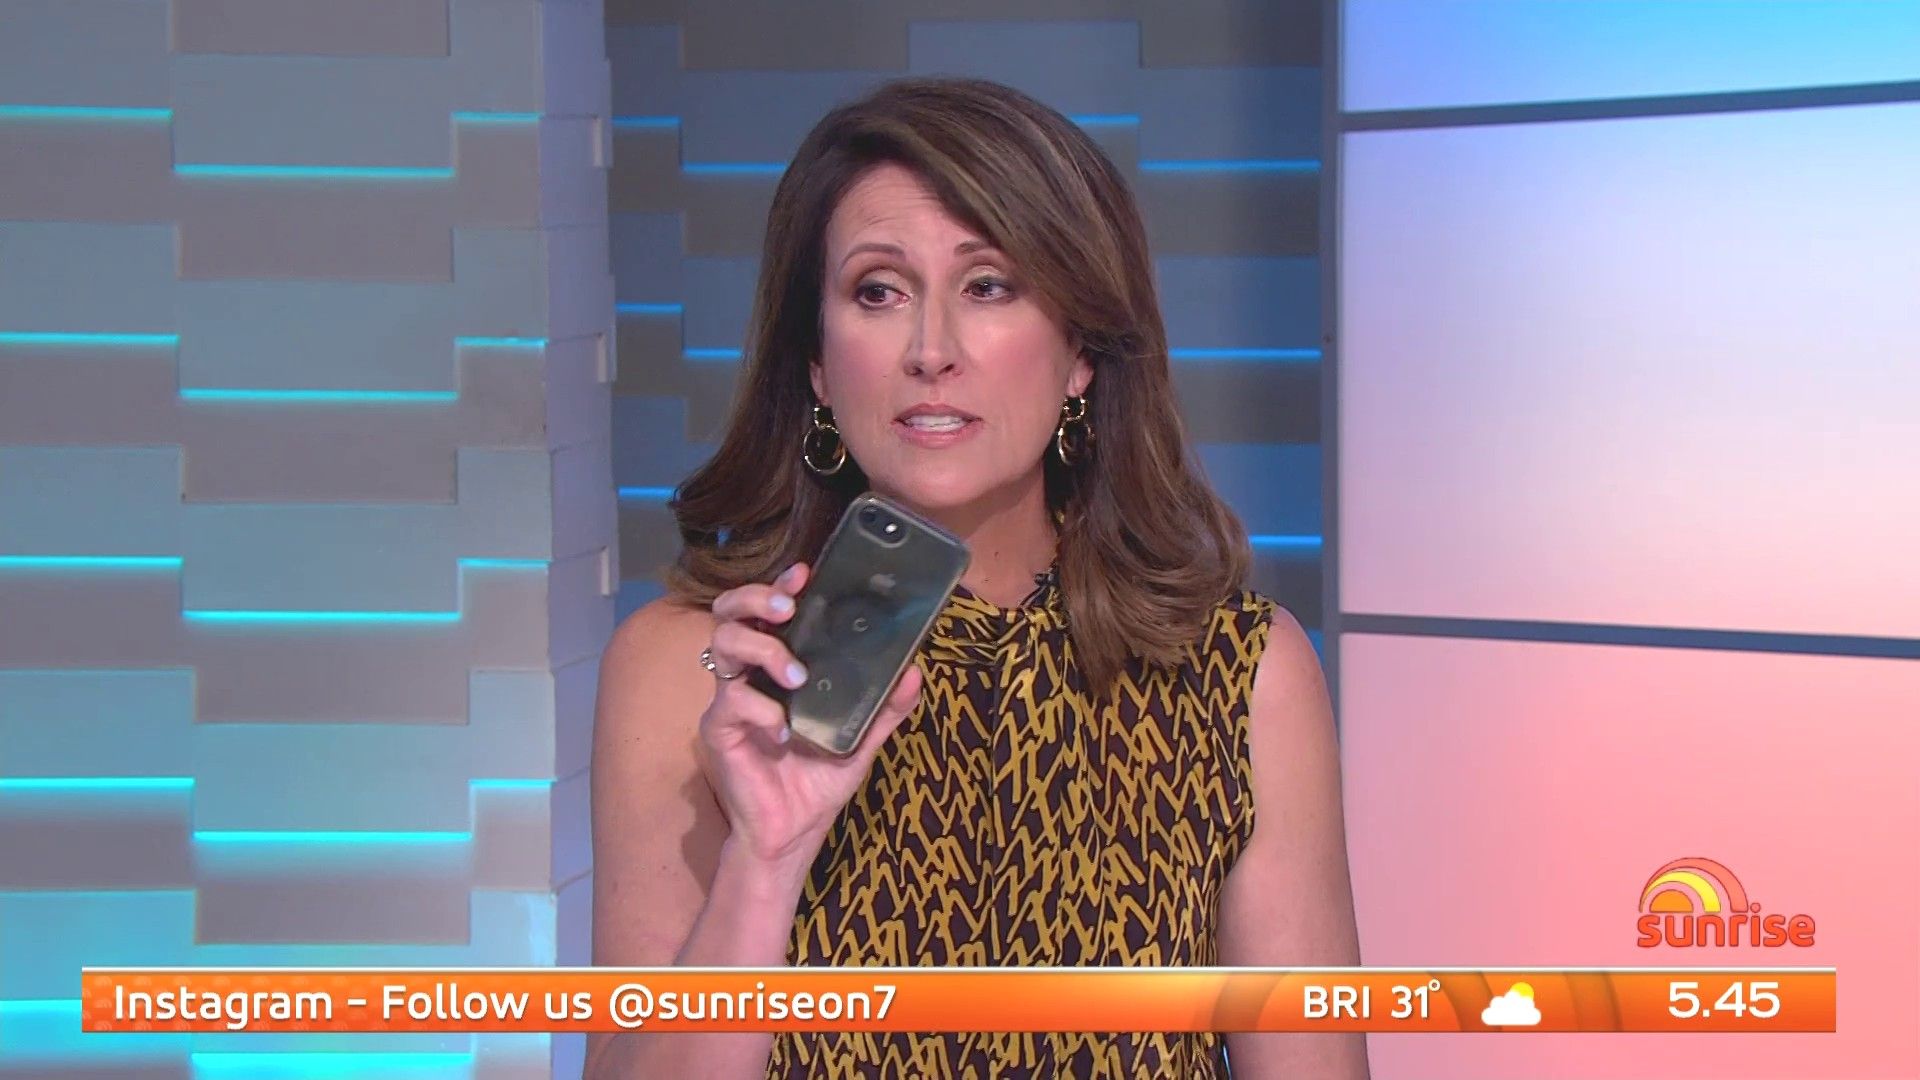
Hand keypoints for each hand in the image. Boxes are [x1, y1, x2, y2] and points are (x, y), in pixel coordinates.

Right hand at [695, 562, 923, 868]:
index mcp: (779, 667)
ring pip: (723, 645)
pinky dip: (762, 710)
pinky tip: (784, 731)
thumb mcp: (862, 740)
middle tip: (788, 609)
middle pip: (731, 614)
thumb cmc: (818, 781)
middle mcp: (750, 675)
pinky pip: (731, 703)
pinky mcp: (720, 730)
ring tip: (796, 673)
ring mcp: (731, 700)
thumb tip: (914, 672)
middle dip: (756, 599)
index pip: (769, 613)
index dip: (781, 587)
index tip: (805, 573)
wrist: (793, 832)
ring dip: (763, 650)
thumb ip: (886, 707)